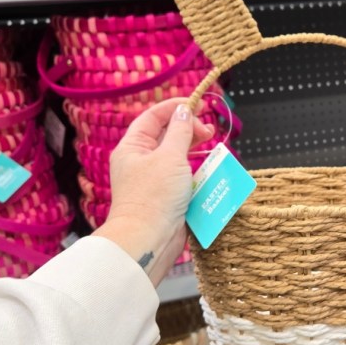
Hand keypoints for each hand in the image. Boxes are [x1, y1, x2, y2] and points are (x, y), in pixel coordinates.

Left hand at [93, 98, 213, 286]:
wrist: (149, 239)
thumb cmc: (154, 197)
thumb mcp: (170, 157)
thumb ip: (180, 131)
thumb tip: (184, 112)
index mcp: (134, 147)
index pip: (153, 117)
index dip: (175, 108)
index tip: (198, 105)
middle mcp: (141, 161)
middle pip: (167, 136)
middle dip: (189, 130)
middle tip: (208, 132)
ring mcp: (155, 180)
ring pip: (178, 157)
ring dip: (196, 152)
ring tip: (211, 148)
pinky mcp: (167, 197)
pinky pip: (184, 178)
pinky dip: (197, 173)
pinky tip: (209, 171)